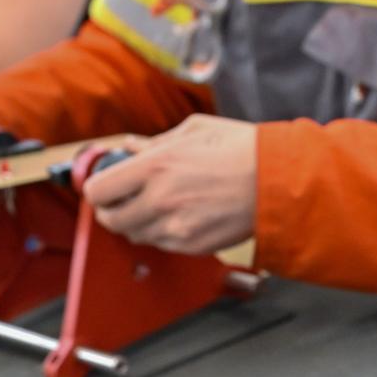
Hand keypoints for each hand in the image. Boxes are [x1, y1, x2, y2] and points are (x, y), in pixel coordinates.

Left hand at [82, 114, 256, 254]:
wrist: (279, 182)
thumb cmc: (243, 150)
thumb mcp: (195, 130)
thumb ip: (155, 142)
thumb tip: (129, 148)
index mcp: (156, 166)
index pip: (97, 190)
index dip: (97, 188)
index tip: (105, 185)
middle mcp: (160, 200)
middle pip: (110, 219)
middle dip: (113, 209)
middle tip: (125, 199)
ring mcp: (175, 227)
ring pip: (134, 235)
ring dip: (138, 222)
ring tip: (159, 205)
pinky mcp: (191, 245)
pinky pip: (161, 244)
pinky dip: (163, 233)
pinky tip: (182, 215)